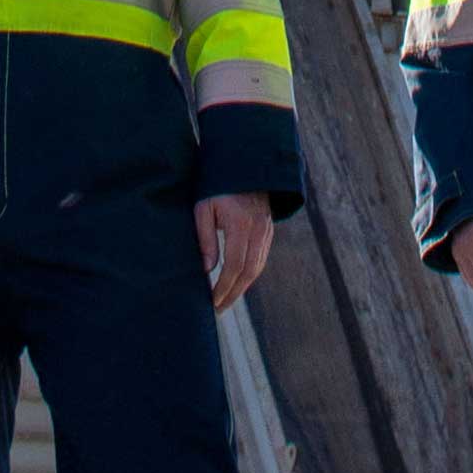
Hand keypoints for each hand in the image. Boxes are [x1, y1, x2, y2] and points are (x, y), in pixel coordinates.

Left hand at [196, 196, 274, 311]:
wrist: (244, 163)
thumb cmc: (217, 185)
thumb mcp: (204, 207)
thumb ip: (206, 238)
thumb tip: (207, 270)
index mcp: (241, 225)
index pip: (234, 266)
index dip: (224, 287)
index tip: (212, 301)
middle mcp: (258, 231)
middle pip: (248, 272)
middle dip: (233, 294)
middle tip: (218, 309)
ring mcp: (266, 231)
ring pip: (257, 267)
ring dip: (242, 287)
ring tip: (226, 300)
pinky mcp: (268, 230)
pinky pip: (261, 258)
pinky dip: (250, 274)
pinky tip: (238, 282)